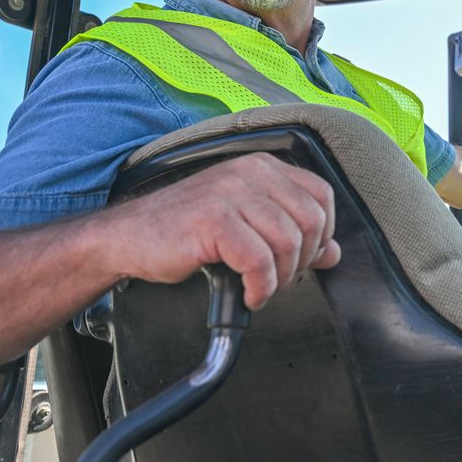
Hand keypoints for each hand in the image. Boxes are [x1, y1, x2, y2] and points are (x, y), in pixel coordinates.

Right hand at [99, 152, 339, 310]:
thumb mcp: (246, 224)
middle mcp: (250, 172)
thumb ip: (291, 233)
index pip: (321, 196)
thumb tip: (333, 253)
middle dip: (302, 261)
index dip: (323, 234)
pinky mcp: (213, 220)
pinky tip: (248, 294)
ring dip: (280, 279)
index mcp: (262, 167)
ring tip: (260, 288)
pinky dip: (261, 287)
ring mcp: (230, 193)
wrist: (128, 237)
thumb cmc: (185, 231)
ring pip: (288, 242)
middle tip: (278, 280)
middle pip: (311, 221)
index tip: (304, 258)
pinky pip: (259, 261)